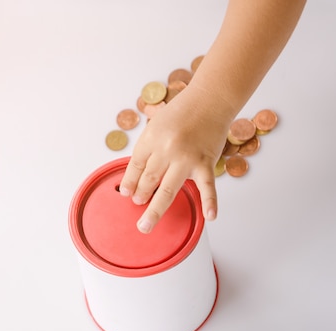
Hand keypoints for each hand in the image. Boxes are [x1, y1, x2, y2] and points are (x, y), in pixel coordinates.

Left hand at [119, 85, 232, 233]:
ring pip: (167, 190)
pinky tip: (209, 217)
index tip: (125, 194)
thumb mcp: (156, 125)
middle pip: (148, 180)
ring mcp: (186, 158)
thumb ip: (149, 149)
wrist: (209, 99)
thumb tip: (138, 175)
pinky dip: (210, 202)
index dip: (129, 182)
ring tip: (146, 225)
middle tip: (137, 209)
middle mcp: (166, 149)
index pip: (135, 166)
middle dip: (140, 196)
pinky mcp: (206, 162)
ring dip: (155, 210)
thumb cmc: (182, 111)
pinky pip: (208, 186)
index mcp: (150, 138)